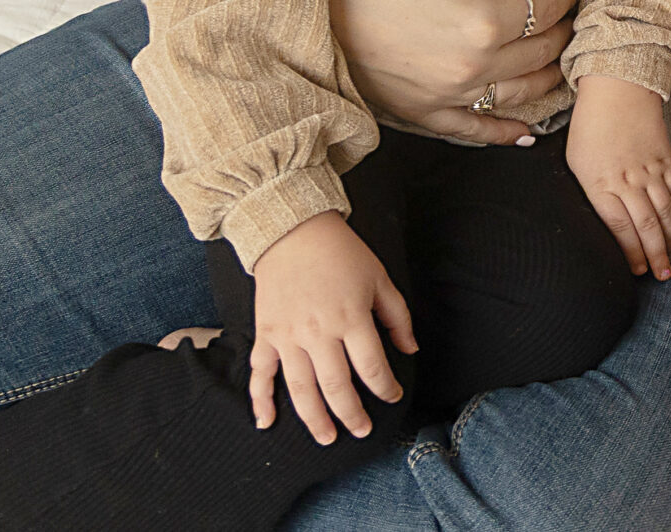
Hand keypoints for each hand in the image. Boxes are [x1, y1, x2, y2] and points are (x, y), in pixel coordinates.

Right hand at [249, 211, 417, 443]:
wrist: (293, 231)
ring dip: (314, 419)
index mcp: (351, 318)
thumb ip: (397, 316)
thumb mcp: (380, 278)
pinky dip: (260, 401)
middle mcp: (319, 332)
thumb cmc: (342, 254)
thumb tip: (410, 349)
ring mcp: (288, 336)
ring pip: (301, 388)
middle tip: (362, 430)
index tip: (392, 397)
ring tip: (327, 438)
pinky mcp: (266, 334)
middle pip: (336, 386)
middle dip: (351, 414)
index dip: (385, 388)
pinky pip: (260, 373)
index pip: (372, 367)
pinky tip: (266, 423)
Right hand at [325, 0, 577, 144]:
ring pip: (517, 96)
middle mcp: (471, 68)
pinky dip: (503, 132)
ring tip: (561, 61)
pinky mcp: (422, 112)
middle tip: (573, 19)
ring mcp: (446, 96)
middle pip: (538, 55)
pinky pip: (472, 130)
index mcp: (482, 22)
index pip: (544, 12)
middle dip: (563, 34)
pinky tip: (525, 132)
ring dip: (547, 79)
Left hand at [566, 75, 670, 278]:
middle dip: (655, 255)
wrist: (618, 88)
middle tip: (661, 276)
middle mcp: (628, 180)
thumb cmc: (589, 126)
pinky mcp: (666, 159)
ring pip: (666, 213)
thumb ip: (590, 193)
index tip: (636, 270)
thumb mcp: (576, 163)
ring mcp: (650, 170)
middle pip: (647, 226)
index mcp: (601, 183)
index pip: (620, 228)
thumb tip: (600, 223)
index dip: (630, 253)